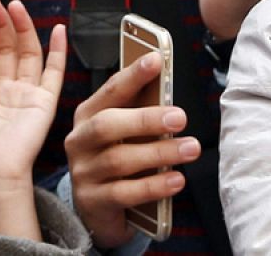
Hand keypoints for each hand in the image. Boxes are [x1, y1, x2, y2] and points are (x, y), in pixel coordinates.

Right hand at [65, 54, 197, 247]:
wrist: (98, 210)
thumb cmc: (117, 161)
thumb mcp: (124, 135)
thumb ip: (139, 114)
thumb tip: (169, 97)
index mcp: (88, 116)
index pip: (110, 91)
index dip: (132, 75)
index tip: (156, 59)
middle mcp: (80, 141)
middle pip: (107, 124)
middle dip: (146, 119)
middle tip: (180, 117)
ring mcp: (83, 172)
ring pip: (119, 159)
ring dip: (159, 153)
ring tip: (190, 149)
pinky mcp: (92, 200)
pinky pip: (124, 193)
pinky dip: (153, 185)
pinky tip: (176, 180)